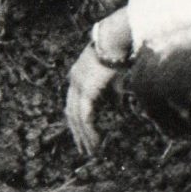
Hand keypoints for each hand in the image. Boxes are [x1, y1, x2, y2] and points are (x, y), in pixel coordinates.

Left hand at [64, 44, 124, 158]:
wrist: (117, 40)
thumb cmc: (118, 55)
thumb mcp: (114, 78)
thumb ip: (113, 94)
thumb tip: (118, 108)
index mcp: (78, 76)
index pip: (74, 103)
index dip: (77, 120)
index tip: (82, 134)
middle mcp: (74, 81)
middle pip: (71, 113)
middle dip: (77, 132)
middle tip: (83, 149)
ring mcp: (77, 86)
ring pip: (76, 118)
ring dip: (83, 136)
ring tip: (90, 151)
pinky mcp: (86, 91)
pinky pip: (85, 117)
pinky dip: (89, 131)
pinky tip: (94, 142)